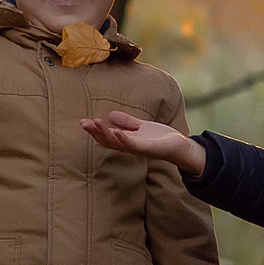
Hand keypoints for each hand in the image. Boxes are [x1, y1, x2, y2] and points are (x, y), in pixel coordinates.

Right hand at [80, 109, 205, 176]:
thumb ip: (127, 122)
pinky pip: (132, 146)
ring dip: (105, 134)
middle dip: (95, 132)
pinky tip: (117, 132)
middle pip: (107, 141)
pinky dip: (124, 139)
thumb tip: (110, 114)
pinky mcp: (146, 149)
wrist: (180, 146)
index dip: (95, 130)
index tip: (84, 122)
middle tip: (83, 123)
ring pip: (116, 143)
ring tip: (95, 123)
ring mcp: (137, 149)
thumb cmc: (161, 138)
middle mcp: (129, 146)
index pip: (107, 136)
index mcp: (126, 140)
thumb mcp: (141, 126)